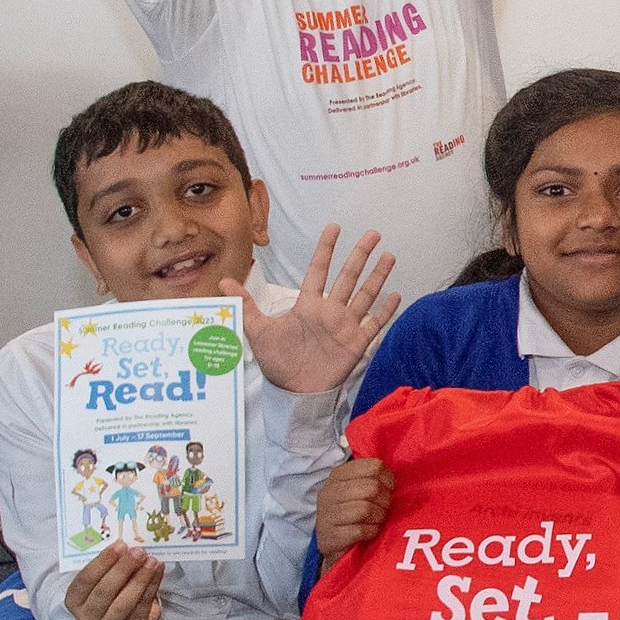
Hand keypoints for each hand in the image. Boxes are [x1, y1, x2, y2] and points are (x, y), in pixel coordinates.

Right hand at [67, 540, 164, 619]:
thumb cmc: (107, 592)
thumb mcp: (100, 580)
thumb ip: (107, 566)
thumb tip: (127, 546)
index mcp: (75, 600)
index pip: (85, 580)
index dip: (102, 562)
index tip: (119, 545)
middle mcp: (89, 616)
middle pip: (104, 591)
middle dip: (123, 569)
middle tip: (138, 551)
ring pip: (125, 602)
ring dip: (140, 579)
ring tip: (151, 560)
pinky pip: (143, 606)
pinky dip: (152, 586)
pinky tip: (158, 570)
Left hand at [243, 225, 401, 393]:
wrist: (293, 392)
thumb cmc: (276, 361)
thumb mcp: (257, 330)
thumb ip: (246, 305)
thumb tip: (222, 282)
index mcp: (308, 305)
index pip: (318, 270)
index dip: (326, 249)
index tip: (334, 227)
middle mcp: (330, 311)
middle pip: (348, 277)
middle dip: (360, 255)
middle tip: (373, 233)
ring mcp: (345, 326)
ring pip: (365, 295)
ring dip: (377, 276)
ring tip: (389, 256)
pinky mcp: (356, 343)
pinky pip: (374, 323)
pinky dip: (386, 310)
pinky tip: (396, 295)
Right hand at [313, 455, 394, 559]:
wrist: (328, 541)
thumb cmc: (348, 511)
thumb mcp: (355, 488)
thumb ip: (372, 478)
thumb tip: (395, 479)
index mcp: (338, 475)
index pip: (374, 467)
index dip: (388, 479)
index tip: (389, 489)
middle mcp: (330, 492)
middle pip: (372, 488)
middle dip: (385, 500)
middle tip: (383, 508)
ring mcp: (327, 514)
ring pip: (366, 509)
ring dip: (378, 517)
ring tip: (376, 520)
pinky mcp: (331, 535)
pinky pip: (360, 530)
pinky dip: (371, 531)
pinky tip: (368, 531)